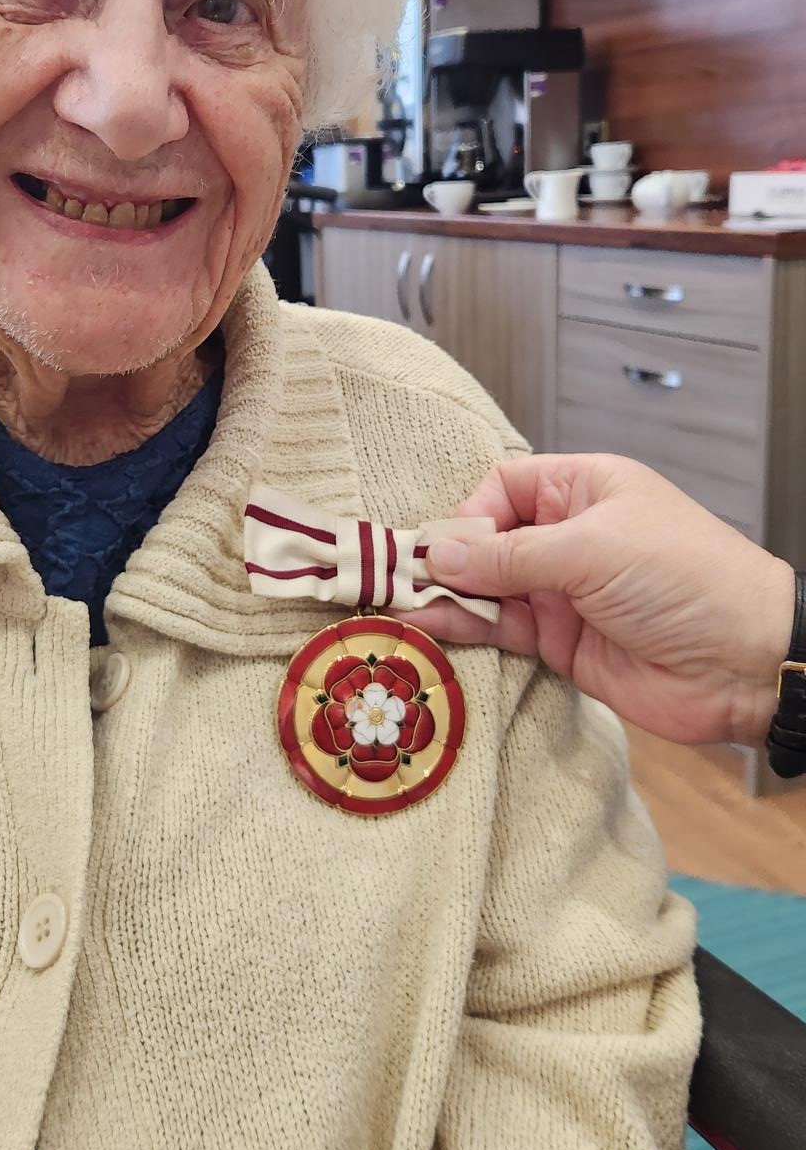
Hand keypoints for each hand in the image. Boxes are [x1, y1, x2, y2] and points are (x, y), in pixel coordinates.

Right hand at [408, 454, 794, 748]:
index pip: (504, 486)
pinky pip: (503, 633)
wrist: (745, 663)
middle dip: (448, 559)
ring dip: (449, 599)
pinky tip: (433, 631)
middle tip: (403, 581)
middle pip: (487, 540)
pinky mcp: (562, 645)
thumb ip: (512, 555)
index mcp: (584, 490)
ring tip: (404, 609)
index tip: (447, 547)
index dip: (470, 513)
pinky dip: (468, 632)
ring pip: (488, 590)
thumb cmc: (687, 580)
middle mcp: (568, 538)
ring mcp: (564, 593)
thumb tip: (441, 551)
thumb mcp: (594, 550)